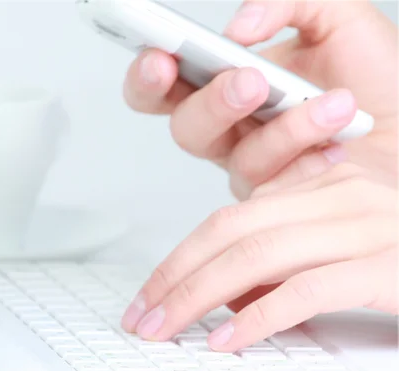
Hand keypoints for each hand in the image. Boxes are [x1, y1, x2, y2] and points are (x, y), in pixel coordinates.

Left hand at [120, 162, 397, 350]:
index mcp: (324, 187)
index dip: (182, 255)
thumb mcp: (338, 247)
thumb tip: (225, 296)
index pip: (230, 217)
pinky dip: (258, 317)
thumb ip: (286, 259)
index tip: (151, 291)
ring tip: (166, 328)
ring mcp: (367, 228)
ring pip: (257, 255)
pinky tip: (228, 341)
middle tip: (143, 314)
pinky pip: (306, 290)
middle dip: (177, 275)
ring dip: (200, 295)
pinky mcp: (387, 266)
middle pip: (231, 231)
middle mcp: (341, 197)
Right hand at [123, 0, 397, 198]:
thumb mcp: (335, 18)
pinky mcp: (279, 197)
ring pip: (233, 157)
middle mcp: (231, 128)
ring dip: (280, 128)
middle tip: (246, 81)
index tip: (159, 56)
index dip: (148, 75)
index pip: (166, 84)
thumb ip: (285, 4)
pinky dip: (309, 151)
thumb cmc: (375, 78)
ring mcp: (253, 165)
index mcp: (225, 83)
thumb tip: (239, 28)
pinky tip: (340, 136)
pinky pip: (277, 181)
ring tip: (328, 102)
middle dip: (209, 104)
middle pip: (184, 127)